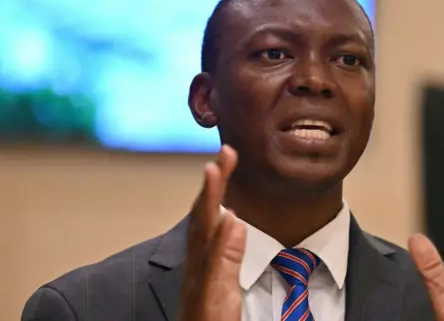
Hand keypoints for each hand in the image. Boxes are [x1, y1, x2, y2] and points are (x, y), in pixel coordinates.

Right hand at [179, 145, 246, 320]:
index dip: (216, 185)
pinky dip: (220, 241)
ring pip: (202, 234)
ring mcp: (199, 279)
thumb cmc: (209, 318)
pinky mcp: (207, 296)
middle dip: (213, 183)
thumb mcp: (225, 283)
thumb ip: (229, 253)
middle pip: (203, 217)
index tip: (227, 157)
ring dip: (208, 200)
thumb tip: (234, 219)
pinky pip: (213, 267)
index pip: (210, 215)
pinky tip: (229, 219)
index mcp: (203, 259)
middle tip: (225, 152)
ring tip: (216, 170)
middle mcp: (196, 264)